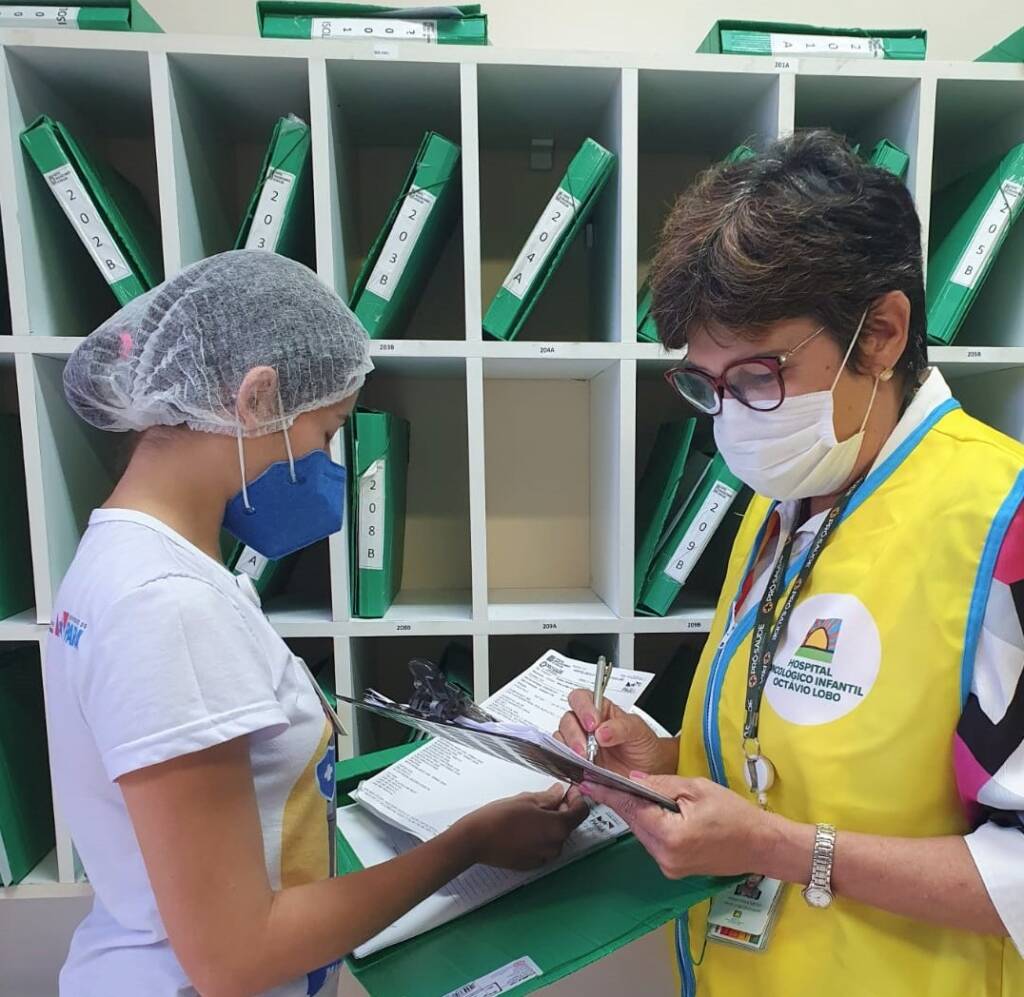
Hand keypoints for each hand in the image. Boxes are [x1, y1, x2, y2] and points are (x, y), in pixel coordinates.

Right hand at [455, 785, 589, 870]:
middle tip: (547, 797)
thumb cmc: (501, 816)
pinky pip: (544, 847)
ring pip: (556, 837)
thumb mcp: (526, 800)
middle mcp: (556, 846)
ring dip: (551, 823)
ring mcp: (544, 858)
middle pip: (568, 825)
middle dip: (562, 810)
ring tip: (532, 812)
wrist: (476, 840)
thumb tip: (561, 793)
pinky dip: (540, 836)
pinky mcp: (532, 865)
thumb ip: (549, 797)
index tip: (567, 790)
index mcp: (558, 827)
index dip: (577, 798)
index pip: (581, 812)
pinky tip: (524, 827)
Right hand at [556, 689, 676, 775]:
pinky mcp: (577, 762)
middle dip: (574, 733)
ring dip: (569, 748)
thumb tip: (602, 731)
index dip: (583, 708)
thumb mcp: (639, 731)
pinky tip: (579, 767)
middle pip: (567, 719)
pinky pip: (562, 758)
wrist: (648, 771)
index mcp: (600, 710)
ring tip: (585, 760)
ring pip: (560, 737)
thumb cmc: (643, 746)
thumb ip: (622, 727)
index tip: (592, 724)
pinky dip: (566, 762)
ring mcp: (580, 744)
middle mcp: (586, 725)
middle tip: (587, 748)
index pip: (582, 698)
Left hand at [580, 773, 773, 878]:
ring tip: (629, 792)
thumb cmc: (735, 815)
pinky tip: (651, 810)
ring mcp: (669, 866)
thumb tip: (632, 780)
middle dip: (620, 801)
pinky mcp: (674, 869)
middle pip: (633, 822)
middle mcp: (665, 856)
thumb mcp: (696, 788)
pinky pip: (653, 842)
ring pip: (642, 833)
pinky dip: (650, 825)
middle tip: (601, 781)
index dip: (608, 794)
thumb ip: (660, 784)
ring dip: (636, 813)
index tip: (588, 783)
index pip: (631, 809)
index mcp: (670, 835)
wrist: (761, 845)